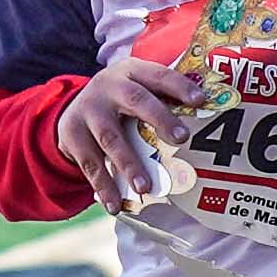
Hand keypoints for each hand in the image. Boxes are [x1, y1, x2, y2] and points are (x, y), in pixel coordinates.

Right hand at [49, 47, 202, 213]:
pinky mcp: (72, 134)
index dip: (180, 86)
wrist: (71, 109)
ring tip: (146, 187)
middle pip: (136, 100)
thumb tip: (205, 122)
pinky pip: (90, 163)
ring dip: (129, 163)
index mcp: (131, 71)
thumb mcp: (137, 90)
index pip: (158, 75)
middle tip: (182, 138)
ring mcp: (87, 110)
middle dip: (160, 118)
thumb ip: (162, 100)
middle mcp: (108, 86)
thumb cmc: (120, 103)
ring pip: (110, 137)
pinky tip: (115, 205)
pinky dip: (104, 185)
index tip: (201, 100)